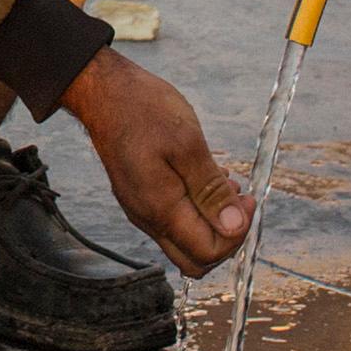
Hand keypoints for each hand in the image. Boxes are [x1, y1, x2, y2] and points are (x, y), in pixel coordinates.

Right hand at [60, 47, 248, 275]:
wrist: (102, 90)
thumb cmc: (143, 110)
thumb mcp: (187, 144)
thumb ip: (210, 190)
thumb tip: (234, 226)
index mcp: (159, 208)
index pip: (208, 252)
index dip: (236, 233)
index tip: (247, 198)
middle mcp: (147, 217)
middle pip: (195, 259)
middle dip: (226, 238)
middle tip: (238, 201)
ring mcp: (140, 208)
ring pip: (184, 242)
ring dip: (211, 223)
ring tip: (222, 183)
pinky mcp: (139, 197)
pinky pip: (172, 222)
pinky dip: (195, 211)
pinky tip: (202, 179)